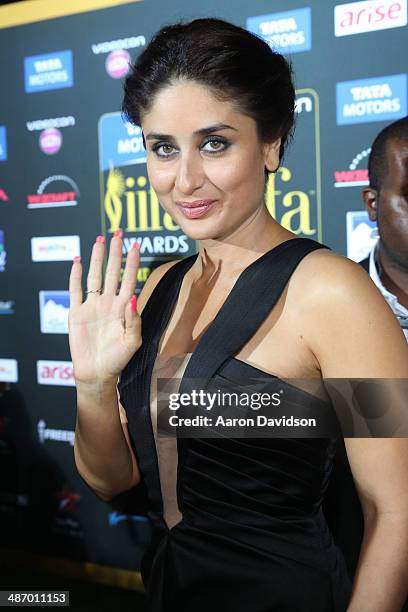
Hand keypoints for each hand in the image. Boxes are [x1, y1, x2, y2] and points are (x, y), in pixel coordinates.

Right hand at [68, 231, 141, 385]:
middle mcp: (108, 303)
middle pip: (112, 271)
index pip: (129, 279)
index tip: (136, 245)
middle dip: (116, 252)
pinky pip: (75, 290)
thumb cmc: (118, 360)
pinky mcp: (76, 312)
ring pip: (95, 276)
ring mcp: (92, 306)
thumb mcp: (132, 342)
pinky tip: (77, 261)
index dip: (132, 262)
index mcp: (124, 308)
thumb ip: (134, 321)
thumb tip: (132, 298)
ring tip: (99, 240)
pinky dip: (75, 275)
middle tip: (118, 233)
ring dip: (97, 258)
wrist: (96, 373)